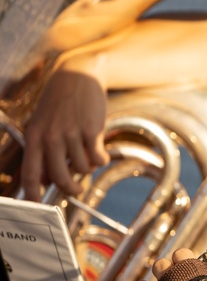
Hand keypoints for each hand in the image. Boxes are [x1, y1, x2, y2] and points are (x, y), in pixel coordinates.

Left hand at [21, 67, 108, 200]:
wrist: (79, 76)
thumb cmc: (60, 102)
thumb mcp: (43, 123)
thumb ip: (43, 150)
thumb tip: (46, 179)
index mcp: (34, 137)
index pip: (31, 174)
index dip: (34, 195)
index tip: (39, 205)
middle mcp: (50, 137)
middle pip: (59, 177)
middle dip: (71, 188)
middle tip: (76, 189)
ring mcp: (71, 134)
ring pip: (82, 168)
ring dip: (89, 167)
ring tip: (89, 155)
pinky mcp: (92, 131)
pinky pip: (98, 158)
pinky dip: (102, 159)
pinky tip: (100, 151)